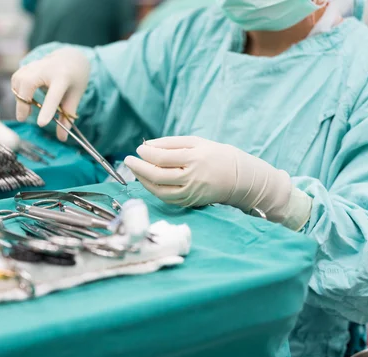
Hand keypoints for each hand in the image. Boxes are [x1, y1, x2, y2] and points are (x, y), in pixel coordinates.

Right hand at [11, 48, 90, 140]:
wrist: (71, 57)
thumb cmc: (74, 80)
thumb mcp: (75, 97)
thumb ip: (67, 117)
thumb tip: (62, 139)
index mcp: (63, 77)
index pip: (54, 95)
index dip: (47, 109)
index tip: (41, 124)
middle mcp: (48, 68)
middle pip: (28, 84)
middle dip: (23, 102)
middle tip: (24, 117)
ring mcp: (36, 64)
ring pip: (19, 80)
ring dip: (18, 97)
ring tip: (26, 108)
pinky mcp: (28, 64)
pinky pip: (16, 78)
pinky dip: (16, 90)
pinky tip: (23, 97)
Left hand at [124, 136, 311, 229]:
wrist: (239, 178)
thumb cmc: (215, 155)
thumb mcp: (196, 142)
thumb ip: (170, 143)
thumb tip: (146, 146)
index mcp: (195, 158)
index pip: (163, 158)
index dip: (147, 154)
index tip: (138, 149)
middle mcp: (192, 177)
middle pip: (158, 175)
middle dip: (139, 168)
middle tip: (128, 160)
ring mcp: (191, 192)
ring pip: (159, 190)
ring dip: (144, 180)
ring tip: (136, 170)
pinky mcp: (190, 202)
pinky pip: (166, 198)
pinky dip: (153, 190)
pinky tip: (147, 181)